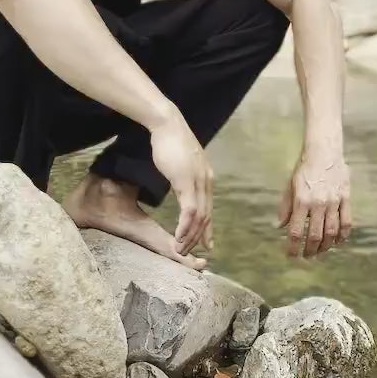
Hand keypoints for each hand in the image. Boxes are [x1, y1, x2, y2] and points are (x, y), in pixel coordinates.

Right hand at [150, 111, 213, 255]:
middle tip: (191, 252)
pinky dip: (185, 227)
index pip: (209, 208)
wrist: (167, 125)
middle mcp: (206, 181)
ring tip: (182, 249)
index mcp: (206, 178)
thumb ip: (184, 174)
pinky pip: (190, 211)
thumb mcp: (180, 163)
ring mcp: (198, 182)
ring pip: (199, 217)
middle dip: (199, 237)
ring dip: (190, 236)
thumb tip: (181, 181)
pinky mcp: (187, 182)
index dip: (207, 228)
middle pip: (206, 216)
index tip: (205, 243)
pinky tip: (180, 237)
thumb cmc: (169, 141)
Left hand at [278, 150, 350, 258]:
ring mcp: (334, 202)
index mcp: (302, 201)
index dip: (293, 247)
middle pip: (315, 236)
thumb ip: (285, 208)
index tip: (290, 256)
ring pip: (332, 232)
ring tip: (320, 252)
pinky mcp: (346, 199)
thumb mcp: (289, 187)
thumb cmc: (304, 169)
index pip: (296, 231)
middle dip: (310, 250)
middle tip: (306, 257)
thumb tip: (279, 227)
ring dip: (325, 246)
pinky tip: (337, 242)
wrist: (324, 152)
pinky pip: (346, 222)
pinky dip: (342, 235)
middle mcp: (318, 204)